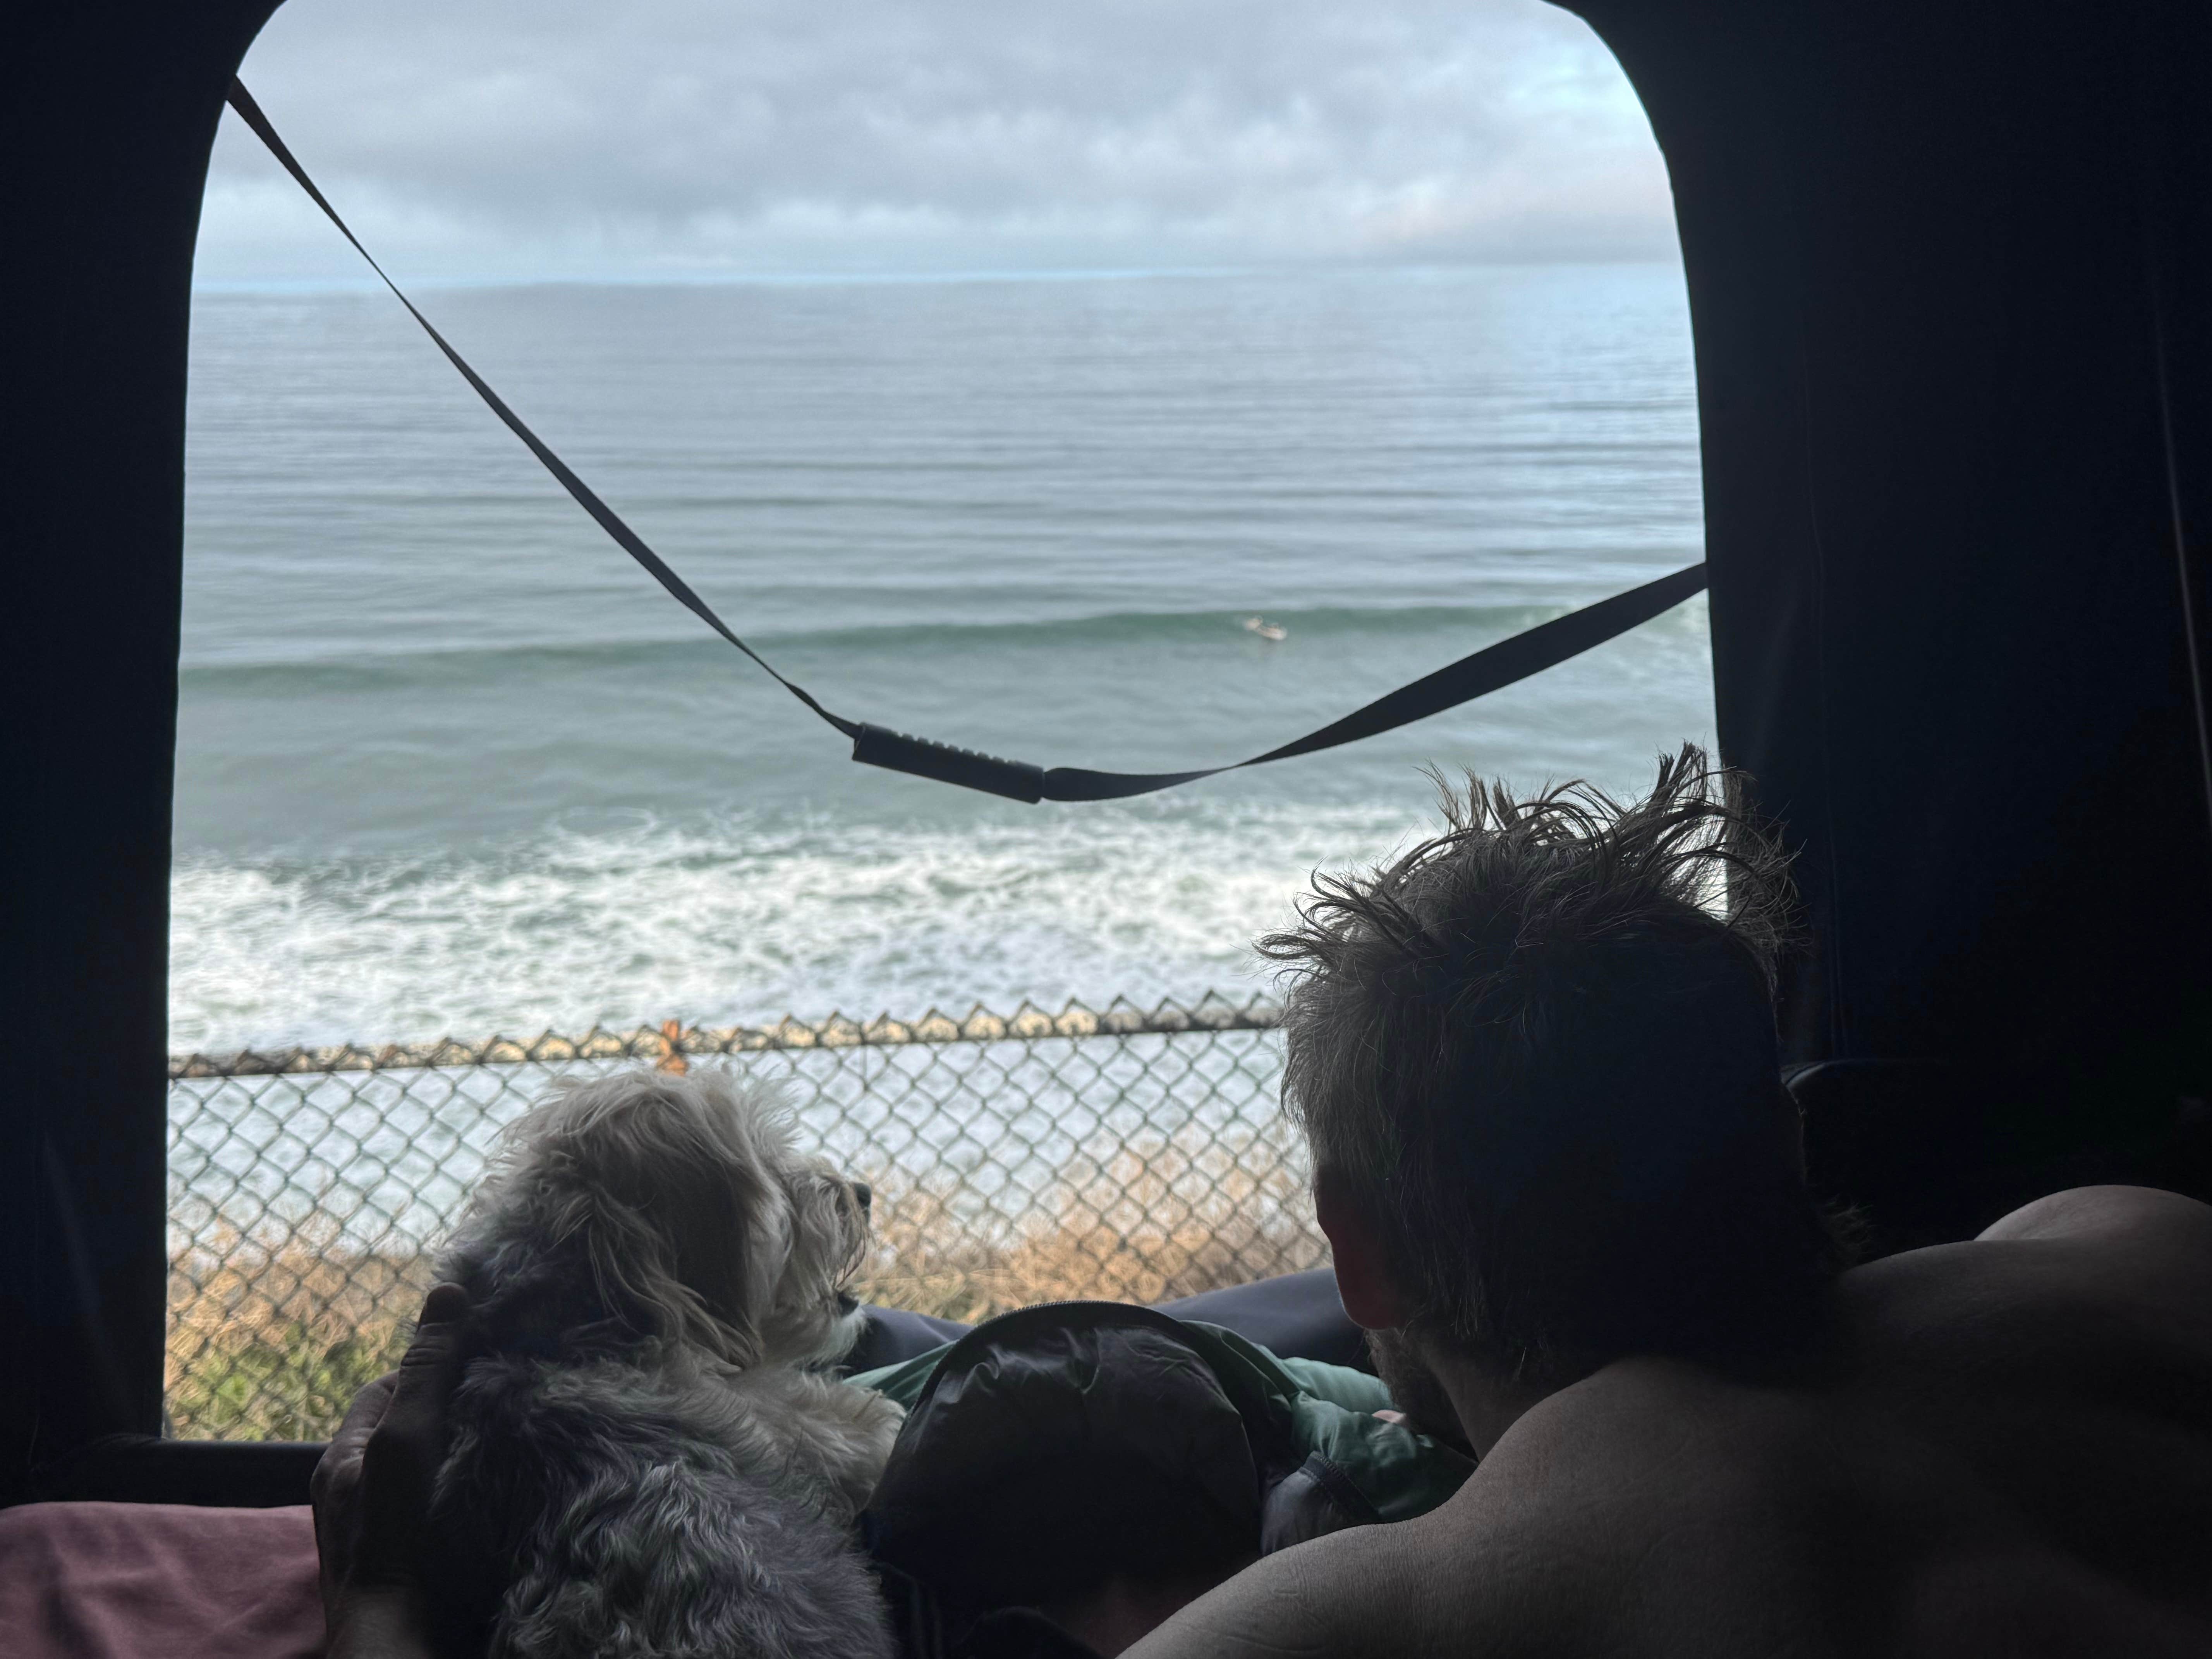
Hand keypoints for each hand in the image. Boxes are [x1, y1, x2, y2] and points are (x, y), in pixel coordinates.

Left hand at [311, 1283, 477, 1657]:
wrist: (397, 1638)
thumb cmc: (394, 1537)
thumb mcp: (406, 1438)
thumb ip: (427, 1371)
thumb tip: (449, 1289)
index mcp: (341, 1458)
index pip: (389, 1388)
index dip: (432, 1369)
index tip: (480, 1361)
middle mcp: (355, 1492)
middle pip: (411, 1428)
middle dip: (453, 1410)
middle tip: (504, 1399)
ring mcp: (382, 1529)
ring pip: (429, 1469)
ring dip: (466, 1454)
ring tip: (510, 1440)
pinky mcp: (410, 1558)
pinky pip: (442, 1506)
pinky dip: (470, 1493)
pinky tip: (500, 1490)